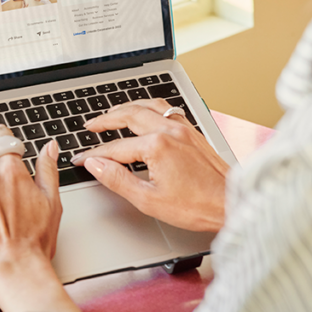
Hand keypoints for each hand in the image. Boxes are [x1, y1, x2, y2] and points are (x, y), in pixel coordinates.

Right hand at [74, 99, 229, 232]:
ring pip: (147, 106)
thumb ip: (117, 179)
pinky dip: (148, 107)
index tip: (81, 159)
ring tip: (112, 113)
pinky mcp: (192, 130)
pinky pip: (165, 108)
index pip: (115, 148)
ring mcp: (183, 127)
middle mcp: (169, 130)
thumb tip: (95, 164)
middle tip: (91, 125)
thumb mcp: (148, 199)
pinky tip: (145, 112)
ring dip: (126, 107)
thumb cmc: (197, 206)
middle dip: (105, 120)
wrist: (230, 203)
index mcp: (157, 146)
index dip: (94, 154)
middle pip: (128, 116)